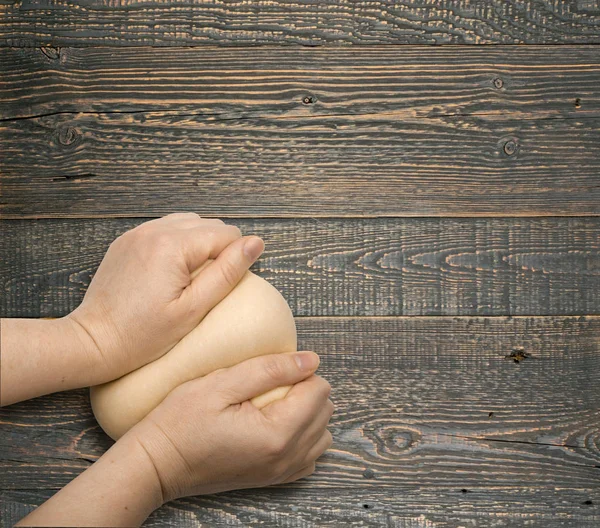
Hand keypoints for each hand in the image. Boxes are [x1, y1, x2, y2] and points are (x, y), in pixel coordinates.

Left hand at [67, 213, 264, 380]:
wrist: (94, 341)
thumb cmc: (143, 335)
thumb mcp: (194, 308)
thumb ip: (227, 272)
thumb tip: (255, 243)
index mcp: (173, 245)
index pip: (226, 234)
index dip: (233, 260)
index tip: (219, 287)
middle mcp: (154, 230)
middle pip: (209, 224)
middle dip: (217, 250)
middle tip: (205, 285)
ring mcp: (138, 233)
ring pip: (188, 223)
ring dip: (198, 244)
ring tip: (190, 277)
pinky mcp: (127, 240)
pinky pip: (165, 229)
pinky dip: (177, 244)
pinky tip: (171, 271)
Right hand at [130, 350, 333, 501]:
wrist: (157, 464)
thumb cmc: (181, 421)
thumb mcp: (222, 383)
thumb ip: (271, 369)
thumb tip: (311, 360)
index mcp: (277, 432)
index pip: (319, 390)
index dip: (300, 371)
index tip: (273, 370)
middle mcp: (287, 457)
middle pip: (325, 411)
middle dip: (306, 390)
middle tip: (271, 384)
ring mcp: (281, 472)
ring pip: (322, 434)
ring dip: (307, 413)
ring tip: (274, 402)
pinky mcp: (273, 479)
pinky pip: (309, 456)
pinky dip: (303, 436)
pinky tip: (277, 424)